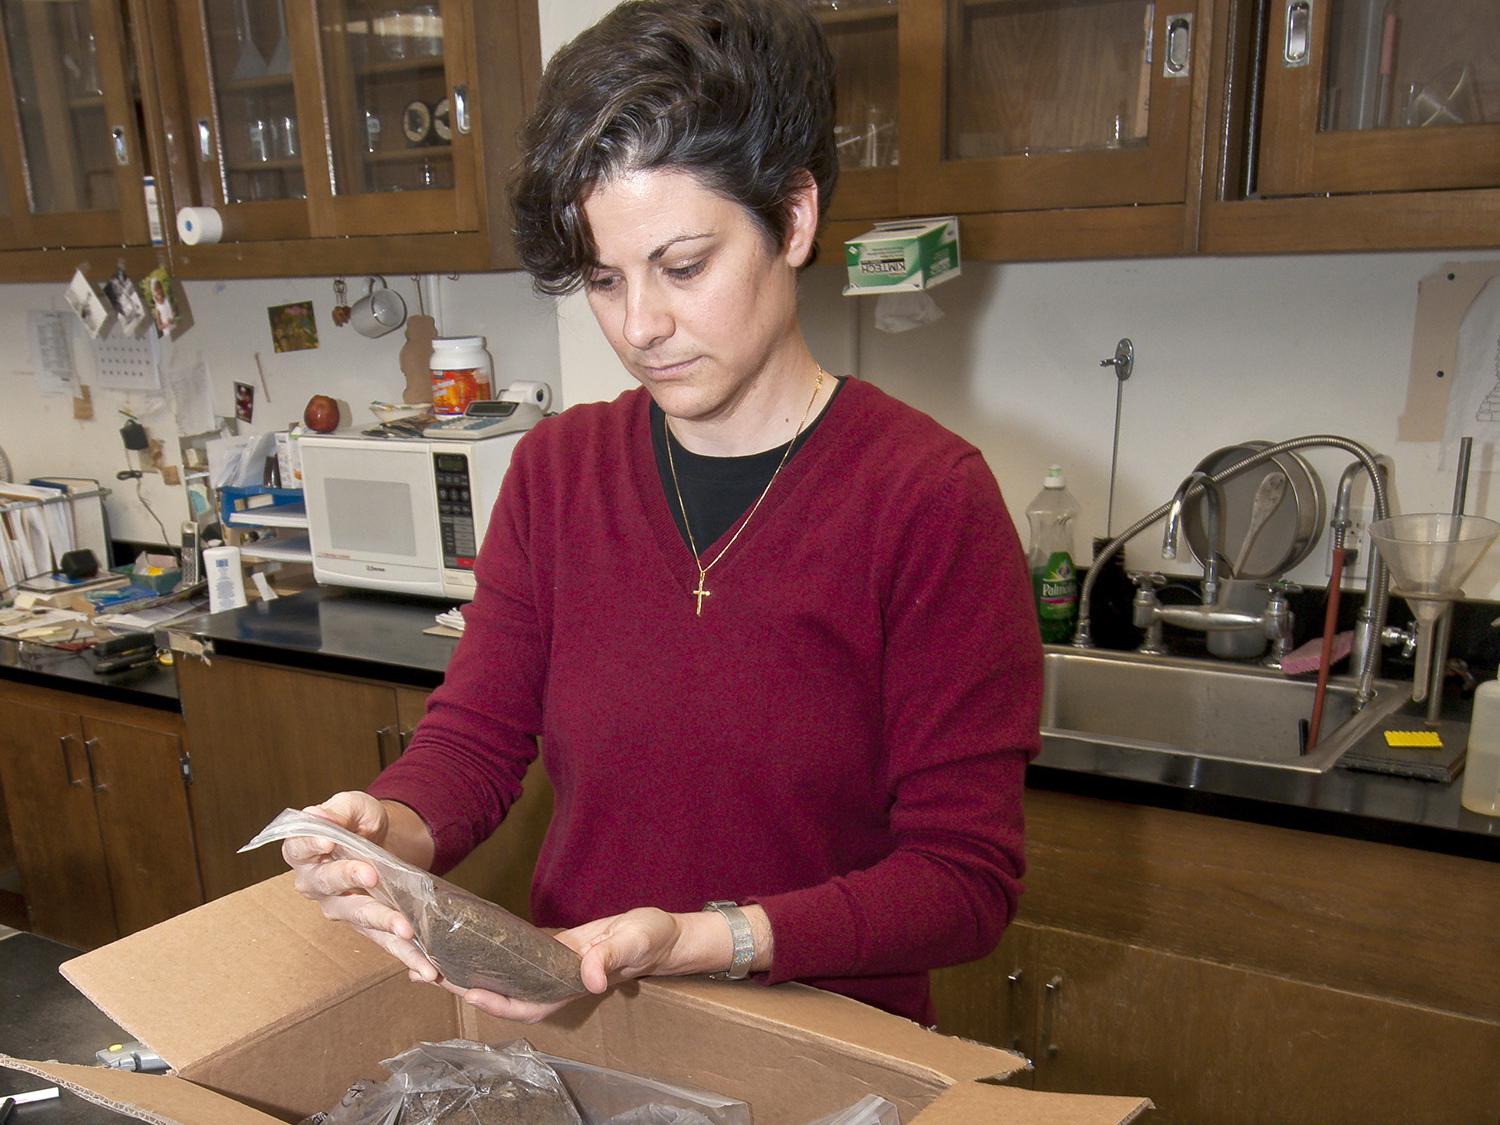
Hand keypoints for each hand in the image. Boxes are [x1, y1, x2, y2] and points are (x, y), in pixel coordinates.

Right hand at [283, 791, 439, 982]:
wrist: (380, 839)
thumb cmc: (357, 822)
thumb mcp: (352, 806)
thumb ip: (338, 811)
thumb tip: (319, 816)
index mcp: (304, 853)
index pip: (300, 848)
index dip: (313, 845)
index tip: (328, 841)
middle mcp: (318, 886)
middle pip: (331, 886)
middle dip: (352, 882)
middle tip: (373, 876)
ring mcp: (343, 909)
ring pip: (361, 919)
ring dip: (385, 925)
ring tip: (407, 932)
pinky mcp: (369, 925)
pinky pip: (386, 942)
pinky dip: (408, 957)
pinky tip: (427, 971)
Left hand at [438, 907, 685, 1023]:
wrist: (660, 934)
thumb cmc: (651, 939)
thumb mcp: (635, 942)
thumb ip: (612, 958)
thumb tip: (590, 977)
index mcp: (573, 984)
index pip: (529, 1004)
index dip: (499, 1002)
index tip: (471, 990)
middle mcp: (557, 980)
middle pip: (506, 993)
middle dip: (467, 986)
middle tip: (427, 972)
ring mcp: (553, 966)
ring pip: (507, 975)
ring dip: (472, 969)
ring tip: (432, 957)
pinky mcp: (554, 948)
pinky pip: (517, 954)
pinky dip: (492, 950)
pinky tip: (468, 940)